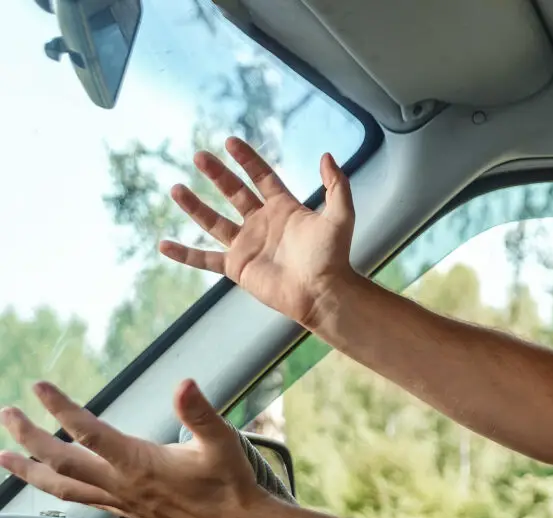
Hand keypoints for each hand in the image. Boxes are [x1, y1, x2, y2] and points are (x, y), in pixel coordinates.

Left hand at [0, 380, 267, 517]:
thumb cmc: (230, 487)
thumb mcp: (222, 443)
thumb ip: (200, 413)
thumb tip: (185, 384)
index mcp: (139, 464)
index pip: (89, 432)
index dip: (61, 408)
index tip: (40, 388)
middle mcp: (122, 485)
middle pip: (61, 462)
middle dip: (28, 438)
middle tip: (8, 415)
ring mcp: (121, 500)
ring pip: (62, 488)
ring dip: (30, 471)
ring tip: (7, 458)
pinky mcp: (127, 510)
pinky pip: (80, 500)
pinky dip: (57, 489)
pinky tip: (53, 483)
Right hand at [163, 137, 359, 328]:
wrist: (322, 292)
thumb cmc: (333, 257)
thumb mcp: (341, 215)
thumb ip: (336, 185)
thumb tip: (327, 155)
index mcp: (284, 209)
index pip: (262, 178)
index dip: (248, 160)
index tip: (230, 142)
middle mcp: (262, 224)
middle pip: (234, 193)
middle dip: (217, 174)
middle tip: (199, 155)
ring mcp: (247, 245)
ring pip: (214, 222)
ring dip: (195, 206)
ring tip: (176, 188)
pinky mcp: (237, 267)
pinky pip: (204, 259)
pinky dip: (184, 254)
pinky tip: (163, 244)